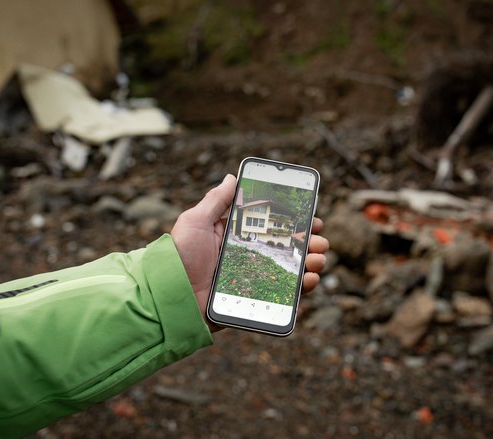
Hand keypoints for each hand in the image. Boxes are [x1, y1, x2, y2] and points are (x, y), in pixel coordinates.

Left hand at [171, 174, 328, 331]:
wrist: (173, 297)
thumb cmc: (181, 258)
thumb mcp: (194, 222)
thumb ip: (215, 200)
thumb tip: (231, 177)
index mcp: (237, 236)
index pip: (272, 225)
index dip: (294, 221)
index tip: (311, 216)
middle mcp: (249, 256)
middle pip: (287, 247)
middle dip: (309, 241)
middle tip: (319, 239)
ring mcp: (254, 278)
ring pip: (291, 269)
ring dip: (311, 262)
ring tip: (318, 258)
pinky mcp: (256, 300)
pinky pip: (285, 296)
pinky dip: (302, 288)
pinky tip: (309, 279)